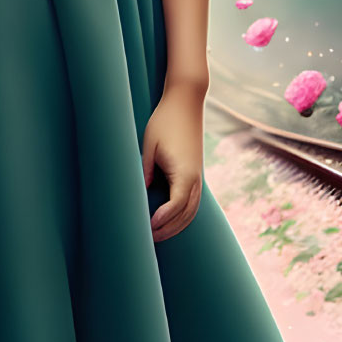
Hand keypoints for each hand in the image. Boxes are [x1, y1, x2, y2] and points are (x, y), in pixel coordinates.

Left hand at [142, 82, 204, 242]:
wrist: (186, 101)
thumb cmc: (164, 121)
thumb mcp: (149, 145)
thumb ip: (146, 171)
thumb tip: (143, 192)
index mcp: (184, 172)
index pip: (176, 205)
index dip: (163, 219)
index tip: (149, 227)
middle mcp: (195, 177)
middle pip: (186, 213)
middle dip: (169, 228)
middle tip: (150, 239)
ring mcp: (199, 175)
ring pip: (193, 210)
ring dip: (178, 224)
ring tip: (159, 234)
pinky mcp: (197, 172)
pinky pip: (194, 200)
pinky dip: (184, 214)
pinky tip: (171, 219)